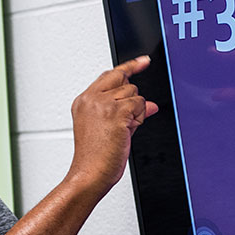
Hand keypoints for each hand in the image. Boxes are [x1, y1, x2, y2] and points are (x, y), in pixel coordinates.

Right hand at [67, 55, 158, 195]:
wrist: (90, 174)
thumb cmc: (95, 158)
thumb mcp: (111, 129)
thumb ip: (128, 112)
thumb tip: (150, 106)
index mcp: (84, 101)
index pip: (109, 75)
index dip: (129, 68)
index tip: (143, 61)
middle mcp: (91, 99)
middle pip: (123, 79)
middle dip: (132, 96)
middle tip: (129, 117)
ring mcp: (102, 104)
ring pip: (134, 93)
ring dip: (136, 111)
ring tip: (122, 130)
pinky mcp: (116, 112)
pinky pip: (140, 105)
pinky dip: (139, 118)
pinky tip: (128, 130)